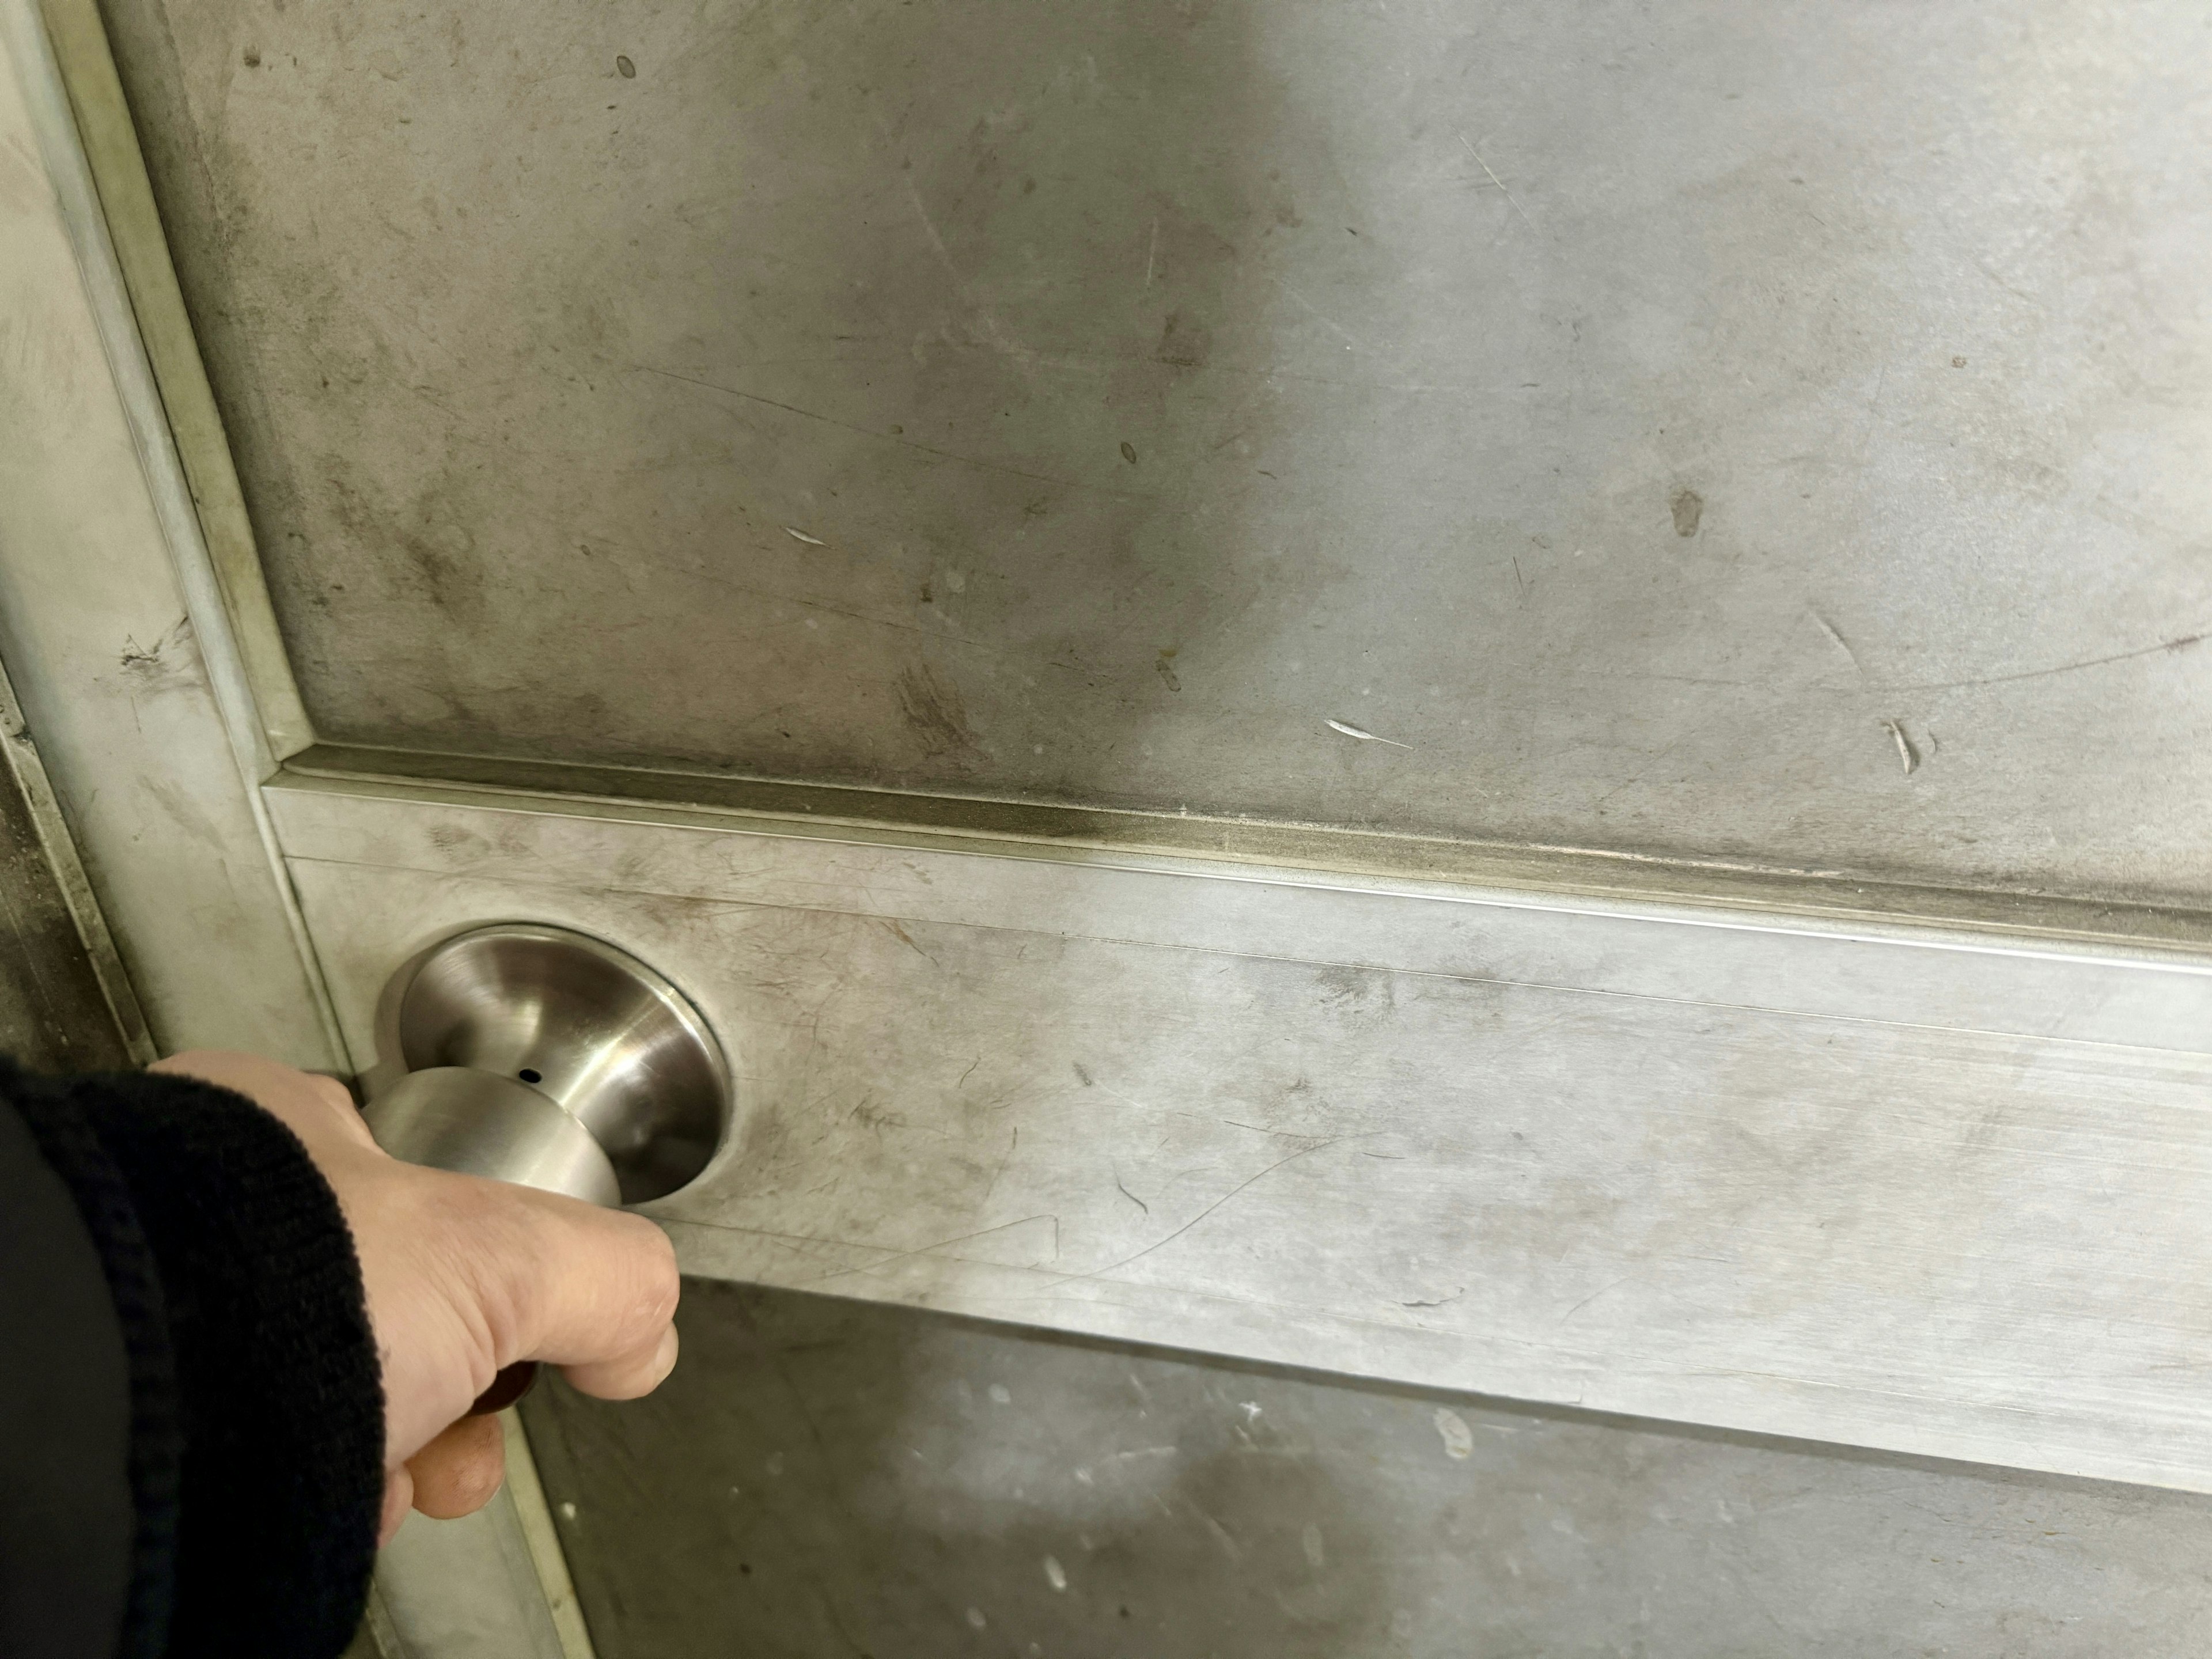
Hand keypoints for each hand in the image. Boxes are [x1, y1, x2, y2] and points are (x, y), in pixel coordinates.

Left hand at [150, 1051, 679, 1542]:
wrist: (129, 1422)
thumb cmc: (271, 1292)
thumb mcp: (502, 1254)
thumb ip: (605, 1272)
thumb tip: (642, 1330)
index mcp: (272, 1129)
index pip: (407, 1188)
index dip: (485, 1273)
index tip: (512, 1336)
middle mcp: (201, 1212)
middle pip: (379, 1307)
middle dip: (448, 1389)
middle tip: (463, 1435)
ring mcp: (163, 1314)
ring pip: (313, 1388)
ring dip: (385, 1448)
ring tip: (391, 1484)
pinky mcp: (133, 1414)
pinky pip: (246, 1451)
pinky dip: (301, 1488)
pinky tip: (318, 1503)